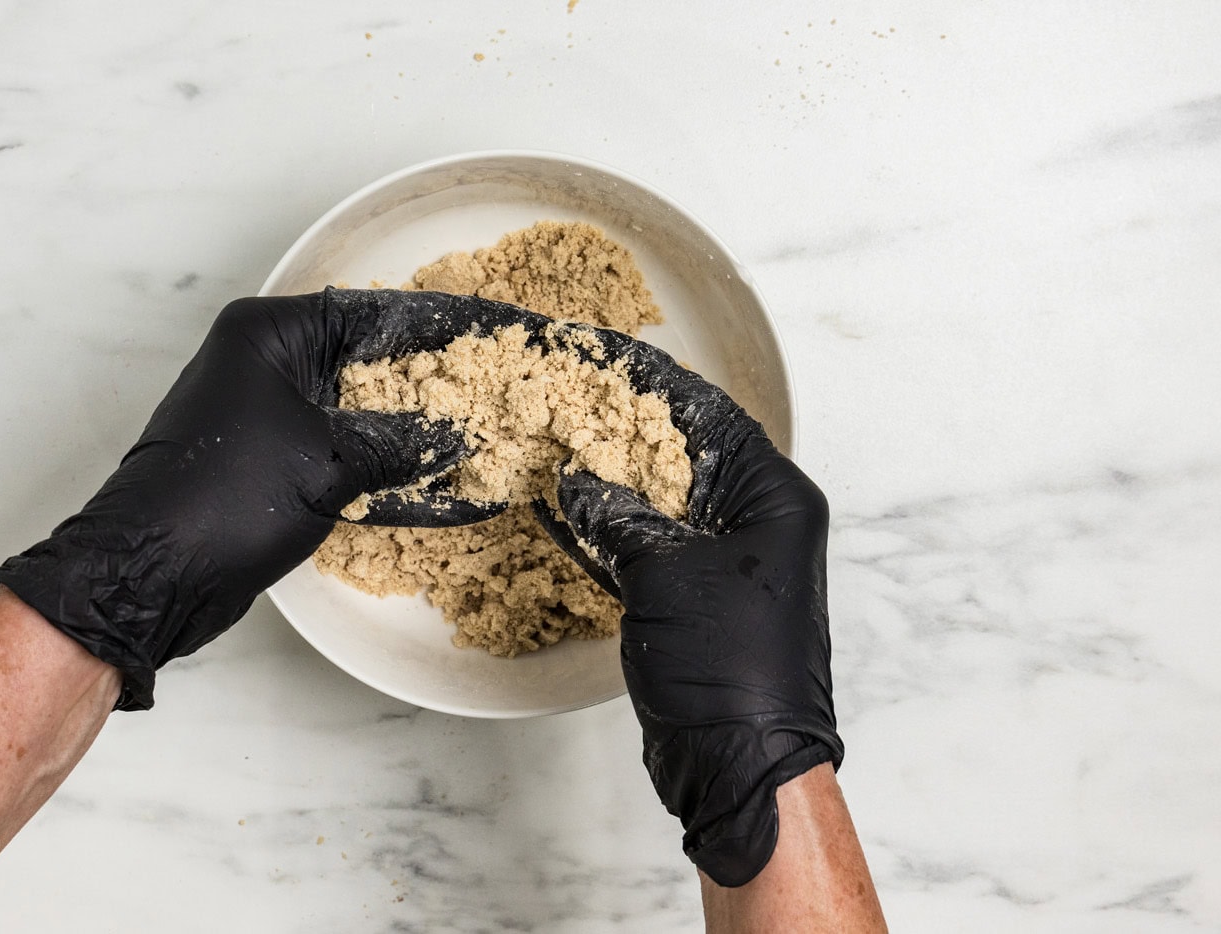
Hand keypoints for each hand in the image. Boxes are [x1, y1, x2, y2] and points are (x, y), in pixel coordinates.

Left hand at [0, 288, 526, 709]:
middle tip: (496, 384)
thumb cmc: (227, 499)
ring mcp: (264, 415)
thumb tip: (459, 434)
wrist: (152, 576)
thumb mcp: (331, 463)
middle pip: (366, 360)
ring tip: (480, 432)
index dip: (437, 325)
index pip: (371, 313)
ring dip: (412, 428)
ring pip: (357, 410)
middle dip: (431, 378)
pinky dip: (383, 466)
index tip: (491, 331)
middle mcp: (264, 363)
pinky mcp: (268, 463)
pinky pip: (340, 452)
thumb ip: (402, 442)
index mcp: (268, 334)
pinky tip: (438, 485)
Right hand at [533, 326, 843, 886]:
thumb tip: (579, 481)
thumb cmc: (727, 667)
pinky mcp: (693, 600)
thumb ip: (620, 516)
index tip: (608, 356)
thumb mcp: (666, 573)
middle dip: (624, 427)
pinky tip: (560, 507)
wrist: (740, 766)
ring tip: (553, 439)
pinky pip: (645, 545)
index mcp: (775, 500)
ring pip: (659, 500)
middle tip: (568, 394)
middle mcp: (757, 523)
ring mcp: (725, 564)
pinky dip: (606, 527)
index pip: (713, 417)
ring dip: (609, 477)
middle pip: (683, 454)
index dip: (657, 384)